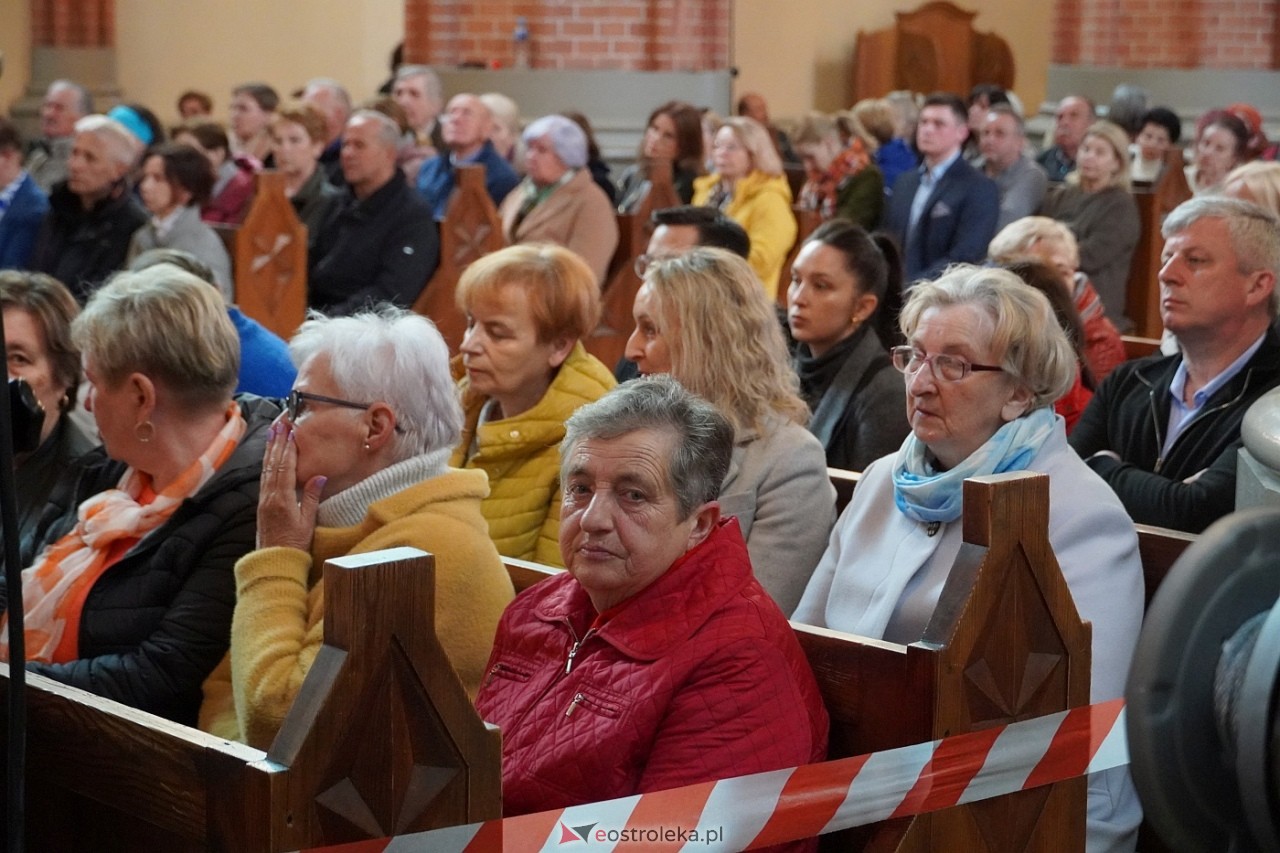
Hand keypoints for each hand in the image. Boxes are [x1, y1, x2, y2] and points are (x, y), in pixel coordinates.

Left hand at [255, 420, 325, 550]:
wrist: (274, 562)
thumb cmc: (294, 545)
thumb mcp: (308, 522)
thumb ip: (311, 498)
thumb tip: (319, 476)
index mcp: (282, 499)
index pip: (285, 467)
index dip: (288, 448)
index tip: (292, 431)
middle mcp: (269, 496)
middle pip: (273, 464)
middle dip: (277, 442)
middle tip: (280, 424)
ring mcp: (263, 500)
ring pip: (266, 470)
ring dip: (270, 450)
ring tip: (273, 433)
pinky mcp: (261, 505)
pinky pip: (264, 478)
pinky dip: (267, 464)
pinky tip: (269, 458)